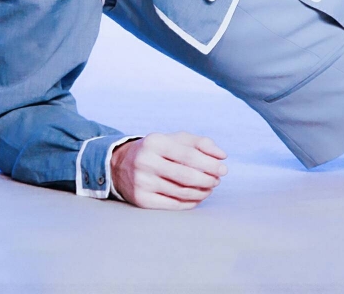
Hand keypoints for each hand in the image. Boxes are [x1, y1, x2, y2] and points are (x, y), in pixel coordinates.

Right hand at [110, 131, 227, 208]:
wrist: (120, 165)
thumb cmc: (156, 150)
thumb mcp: (174, 139)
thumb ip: (200, 143)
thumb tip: (222, 156)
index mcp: (155, 142)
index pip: (188, 155)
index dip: (209, 164)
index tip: (223, 169)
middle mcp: (146, 162)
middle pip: (185, 176)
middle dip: (207, 180)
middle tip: (217, 180)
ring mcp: (142, 183)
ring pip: (180, 192)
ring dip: (201, 192)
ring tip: (209, 188)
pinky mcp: (141, 200)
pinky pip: (172, 205)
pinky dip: (190, 202)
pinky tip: (198, 198)